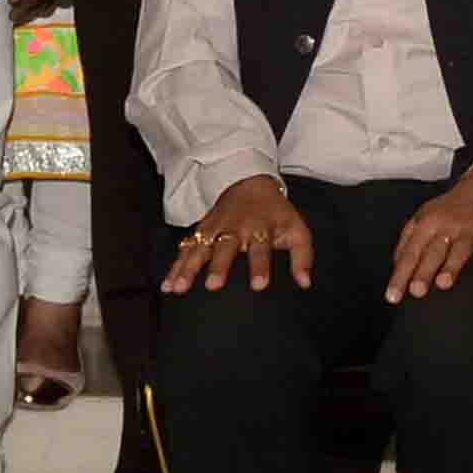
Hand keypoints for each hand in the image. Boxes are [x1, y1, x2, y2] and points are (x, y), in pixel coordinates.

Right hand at [165, 174, 314, 292]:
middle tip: (213, 286)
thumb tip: (305, 284)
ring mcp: (215, 228)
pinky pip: (185, 249)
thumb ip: (302, 256)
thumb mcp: (296, 229)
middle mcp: (235, 227)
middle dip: (219, 266)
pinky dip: (175, 267)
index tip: (259, 286)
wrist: (249, 183)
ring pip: (200, 248)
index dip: (260, 266)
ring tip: (179, 289)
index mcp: (261, 227)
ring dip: (189, 268)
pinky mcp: (201, 230)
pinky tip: (167, 285)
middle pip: (225, 247)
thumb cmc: (276, 214)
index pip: (261, 248)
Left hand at [388, 172, 472, 297]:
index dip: (400, 275)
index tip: (393, 296)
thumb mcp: (423, 218)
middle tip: (416, 291)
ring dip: (451, 266)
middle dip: (424, 271)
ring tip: (443, 283)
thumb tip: (396, 267)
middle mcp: (448, 227)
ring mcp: (470, 231)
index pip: (410, 253)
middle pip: (433, 252)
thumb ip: (407, 242)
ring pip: (459, 250)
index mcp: (427, 224)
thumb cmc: (449, 210)